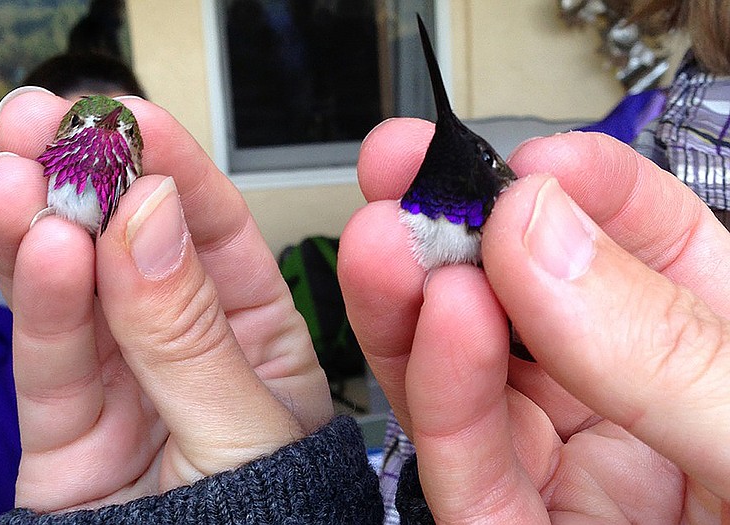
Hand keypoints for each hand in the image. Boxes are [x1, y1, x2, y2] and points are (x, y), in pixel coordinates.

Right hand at [0, 87, 331, 511]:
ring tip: (14, 172)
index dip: (173, 167)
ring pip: (75, 289)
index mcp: (253, 333)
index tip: (133, 118)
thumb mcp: (245, 427)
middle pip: (133, 245)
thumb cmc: (266, 523)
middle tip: (49, 121)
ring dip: (42, 223)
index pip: (214, 231)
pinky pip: (49, 356)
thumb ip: (190, 331)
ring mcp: (120, 381)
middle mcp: (182, 344)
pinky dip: (37, 302)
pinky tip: (31, 245)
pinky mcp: (63, 427)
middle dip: (92, 178)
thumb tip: (148, 214)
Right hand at [339, 119, 729, 521]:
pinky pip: (468, 474)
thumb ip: (661, 344)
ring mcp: (575, 477)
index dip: (587, 192)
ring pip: (474, 381)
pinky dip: (440, 398)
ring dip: (418, 305)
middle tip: (409, 178)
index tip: (533, 160)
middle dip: (464, 235)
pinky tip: (435, 326)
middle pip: (532, 306)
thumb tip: (543, 230)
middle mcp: (633, 409)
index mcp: (714, 359)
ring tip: (385, 241)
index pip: (654, 249)